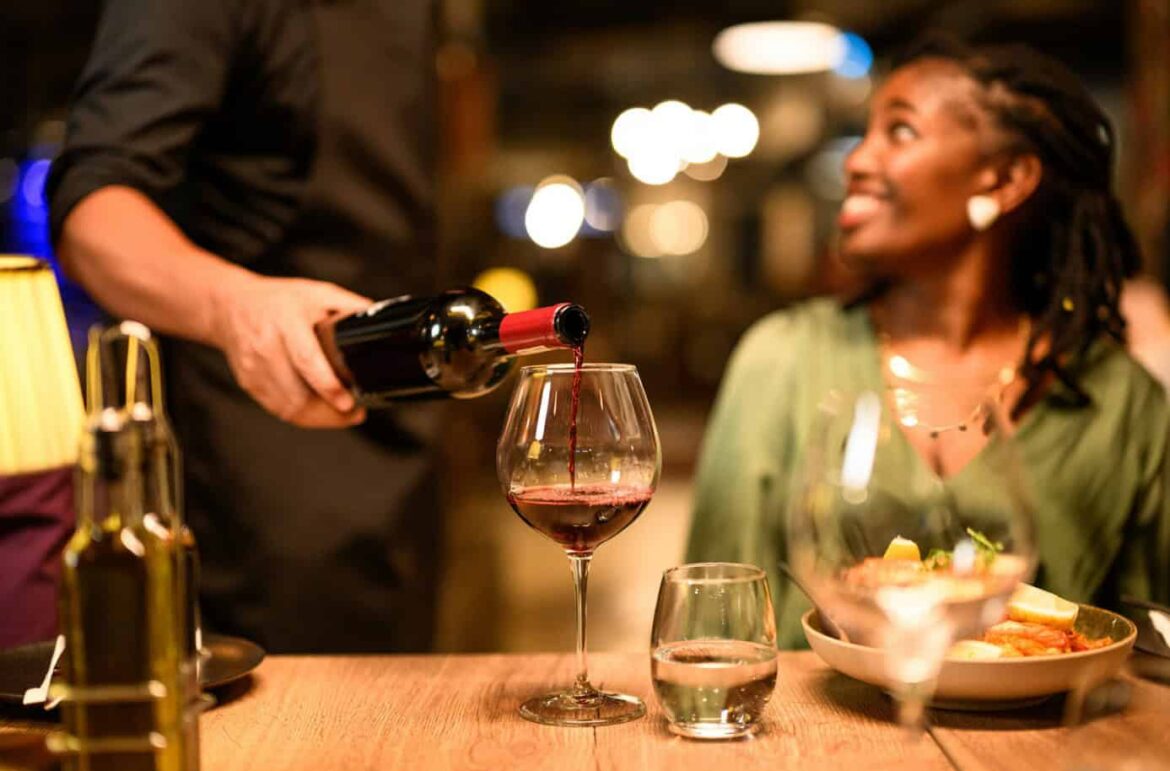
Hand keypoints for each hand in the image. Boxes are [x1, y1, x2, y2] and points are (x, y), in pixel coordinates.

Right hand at [211, 274, 371, 427]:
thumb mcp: (317, 293)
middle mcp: (266, 345)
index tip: (348, 403)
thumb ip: (348, 307)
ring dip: (318, 418)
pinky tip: (318, 411)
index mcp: (286, 321)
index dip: (328, 386)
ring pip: (288, 408)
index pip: (306, 360)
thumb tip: (380, 321)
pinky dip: (302, 416)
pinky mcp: (249, 383)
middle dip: (330, 412)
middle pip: (298, 394)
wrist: (230, 305)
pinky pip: (278, 409)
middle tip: (354, 412)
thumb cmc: (279, 300)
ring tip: (341, 414)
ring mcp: (254, 368)